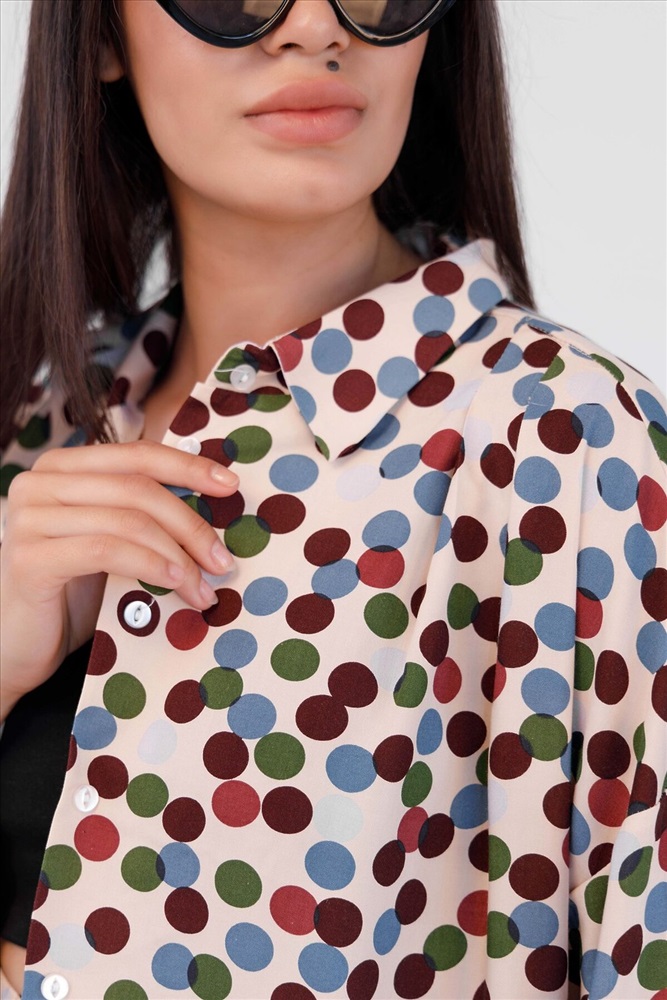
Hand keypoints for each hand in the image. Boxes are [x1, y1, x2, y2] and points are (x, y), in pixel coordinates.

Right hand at [0, 440, 237, 719]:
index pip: (137, 454)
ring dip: (178, 555)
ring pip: (127, 519)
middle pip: (137, 488)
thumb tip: (214, 495)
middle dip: (190, 524)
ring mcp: (28, 517)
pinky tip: (175, 584)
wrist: (15, 649)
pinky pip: (105, 550)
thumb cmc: (70, 595)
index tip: (230, 486)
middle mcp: (40, 482)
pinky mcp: (28, 557)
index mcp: (64, 468)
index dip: (188, 467)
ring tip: (205, 587)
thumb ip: (140, 512)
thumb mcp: (111, 542)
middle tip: (223, 561)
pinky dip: (149, 565)